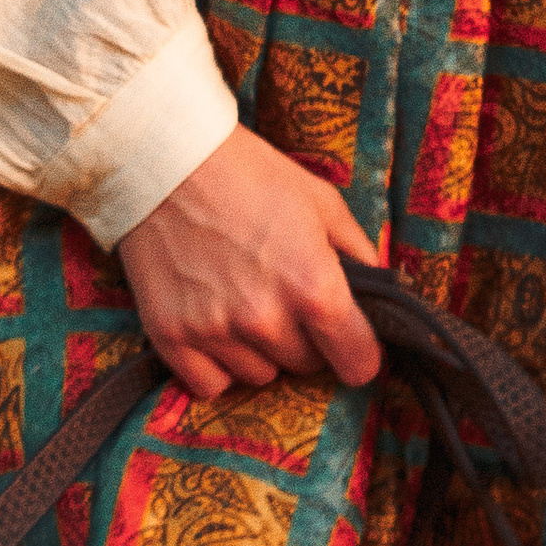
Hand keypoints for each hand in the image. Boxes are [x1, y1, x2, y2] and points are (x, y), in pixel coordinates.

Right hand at [114, 124, 383, 401]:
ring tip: (242, 303)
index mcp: (314, 286)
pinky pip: (211, 384)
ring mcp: (215, 332)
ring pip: (259, 375)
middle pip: (305, 366)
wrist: (166, 162)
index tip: (351, 344)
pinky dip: (216, 364)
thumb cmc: (250, 175)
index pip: (358, 362)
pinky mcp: (171, 338)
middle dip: (305, 340)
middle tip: (285, 300)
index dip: (360, 353)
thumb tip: (379, 295)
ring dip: (260, 351)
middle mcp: (266, 319)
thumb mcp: (321, 202)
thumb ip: (357, 254)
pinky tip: (213, 325)